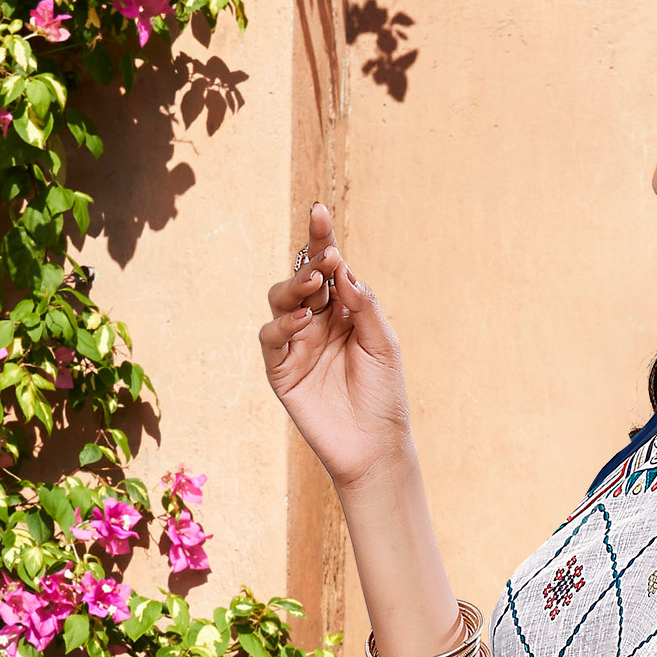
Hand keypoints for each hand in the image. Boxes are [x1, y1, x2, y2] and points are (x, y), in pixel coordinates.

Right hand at [258, 201, 413, 492]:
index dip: (322, 238)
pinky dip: (283, 323)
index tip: (320, 210)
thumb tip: (342, 268)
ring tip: (315, 283)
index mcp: (343, 311)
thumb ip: (364, 305)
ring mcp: (296, 343)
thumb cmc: (384, 395)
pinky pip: (271, 336)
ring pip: (281, 299)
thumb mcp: (384, 344)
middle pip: (302, 277)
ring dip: (295, 286)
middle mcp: (316, 321)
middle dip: (310, 260)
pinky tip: (304, 320)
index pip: (328, 267)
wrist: (375, 446)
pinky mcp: (280, 369)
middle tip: (327, 256)